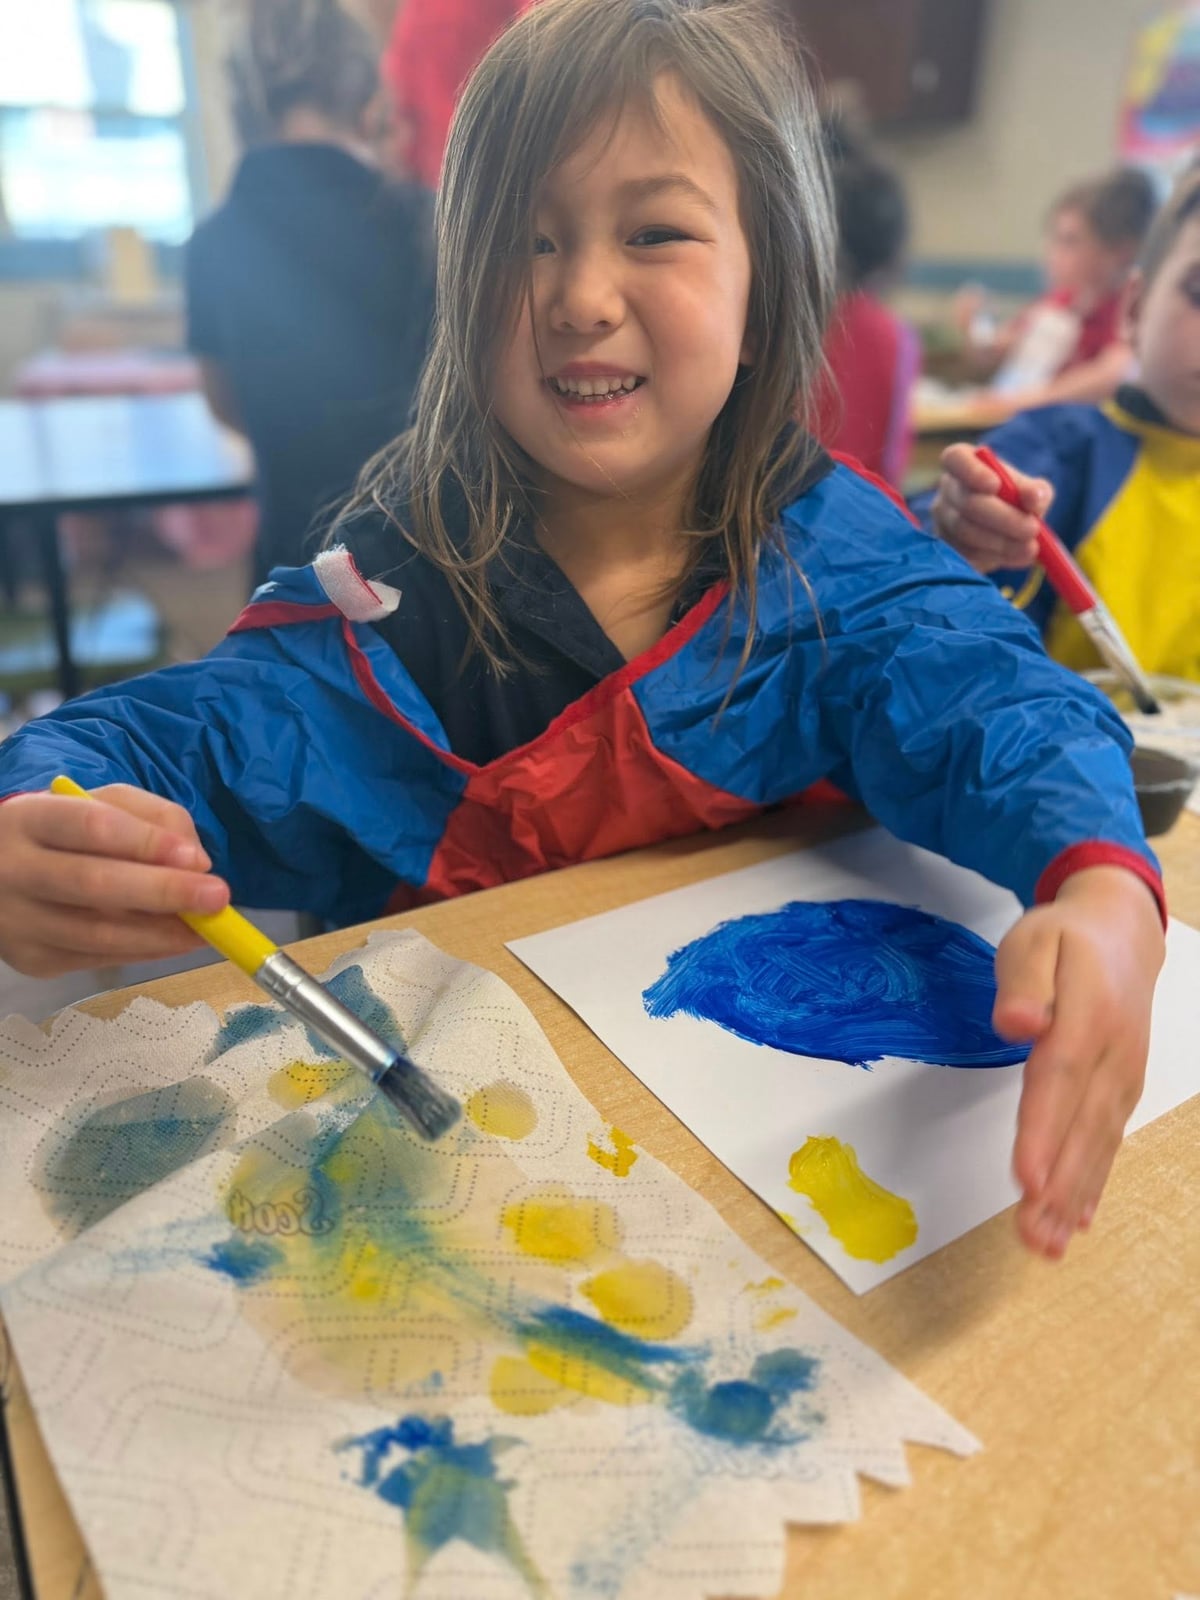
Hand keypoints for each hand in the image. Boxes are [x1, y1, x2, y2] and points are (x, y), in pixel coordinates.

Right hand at [0, 784, 229, 977]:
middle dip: (164, 892)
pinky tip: (176, 942)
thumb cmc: (61, 832)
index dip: (146, 843)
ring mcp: (18, 921)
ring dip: (163, 934)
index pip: (91, 827)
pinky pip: (98, 959)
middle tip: (217, 898)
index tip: (197, 859)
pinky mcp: (31, 960)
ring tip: (209, 929)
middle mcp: (15, 870)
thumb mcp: (99, 804)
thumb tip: (196, 861)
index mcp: (30, 819)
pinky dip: (145, 952)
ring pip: (99, 933)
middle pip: (94, 884)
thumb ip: (150, 817)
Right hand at [931, 443, 1052, 573]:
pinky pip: (966, 554)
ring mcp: (942, 520)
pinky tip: (1019, 556)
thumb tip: (1034, 497)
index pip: (955, 459)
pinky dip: (997, 557)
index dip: (972, 472)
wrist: (1007, 527)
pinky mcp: (946, 547)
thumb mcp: (1031, 490)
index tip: (996, 485)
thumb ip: (1036, 491)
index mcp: (963, 463)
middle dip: (1003, 518)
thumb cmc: (1016, 499)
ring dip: (1003, 542)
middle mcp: (948, 489)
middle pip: (967, 502)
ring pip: (966, 532)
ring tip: (1031, 547)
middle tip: (1032, 528)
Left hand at [992, 867, 1164, 1258]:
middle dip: (1057, 1187)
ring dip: (1072, 1197)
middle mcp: (1114, 1057)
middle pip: (1081, 1127)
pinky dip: (1093, 1183)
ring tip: (1046, 1245)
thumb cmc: (1066, 938)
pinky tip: (1077, 1219)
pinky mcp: (1122, 1090)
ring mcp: (1123, 1077)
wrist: (1122, 932)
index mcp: (1088, 1018)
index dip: (1043, 1134)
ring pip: (1097, 1144)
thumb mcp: (1034, 941)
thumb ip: (1024, 982)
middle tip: (1031, 1236)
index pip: (1060, 1082)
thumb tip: (1016, 1022)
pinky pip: (1108, 1141)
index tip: (1026, 1181)